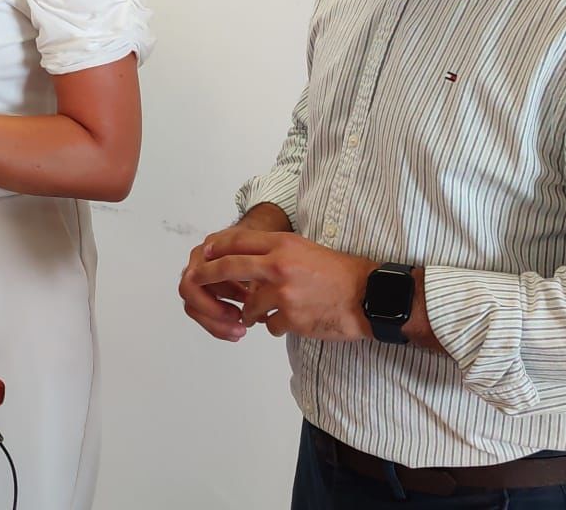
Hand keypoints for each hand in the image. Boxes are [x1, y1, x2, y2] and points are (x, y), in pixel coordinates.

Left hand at [185, 231, 377, 341]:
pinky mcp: (291, 318)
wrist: (368, 296)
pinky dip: (278, 326)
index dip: (217, 247)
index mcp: (283, 245)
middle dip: (209, 276)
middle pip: (229, 268)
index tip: (205, 253)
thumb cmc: (340, 272)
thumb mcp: (304, 250)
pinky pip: (270, 325)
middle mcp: (279, 266)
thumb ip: (274, 253)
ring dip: (255, 312)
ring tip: (275, 310)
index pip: (238, 240)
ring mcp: (284, 293)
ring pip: (250, 306)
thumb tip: (244, 262)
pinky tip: (296, 319)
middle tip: (198, 281)